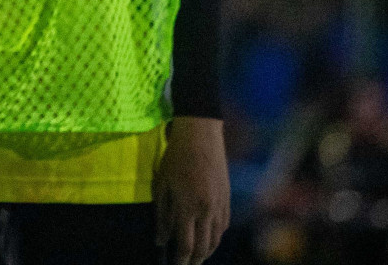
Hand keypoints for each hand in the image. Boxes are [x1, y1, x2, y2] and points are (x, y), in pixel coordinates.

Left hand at [155, 116, 229, 264]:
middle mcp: (207, 210)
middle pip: (203, 246)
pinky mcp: (227, 199)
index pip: (185, 244)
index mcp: (187, 207)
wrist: (201, 136)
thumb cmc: (176, 157)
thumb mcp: (162, 184)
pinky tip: (210, 240)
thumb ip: (162, 215)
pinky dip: (216, 237)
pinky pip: (224, 226)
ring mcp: (220, 205)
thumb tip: (160, 239)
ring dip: (207, 252)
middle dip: (194, 260)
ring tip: (197, 257)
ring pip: (216, 239)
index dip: (180, 259)